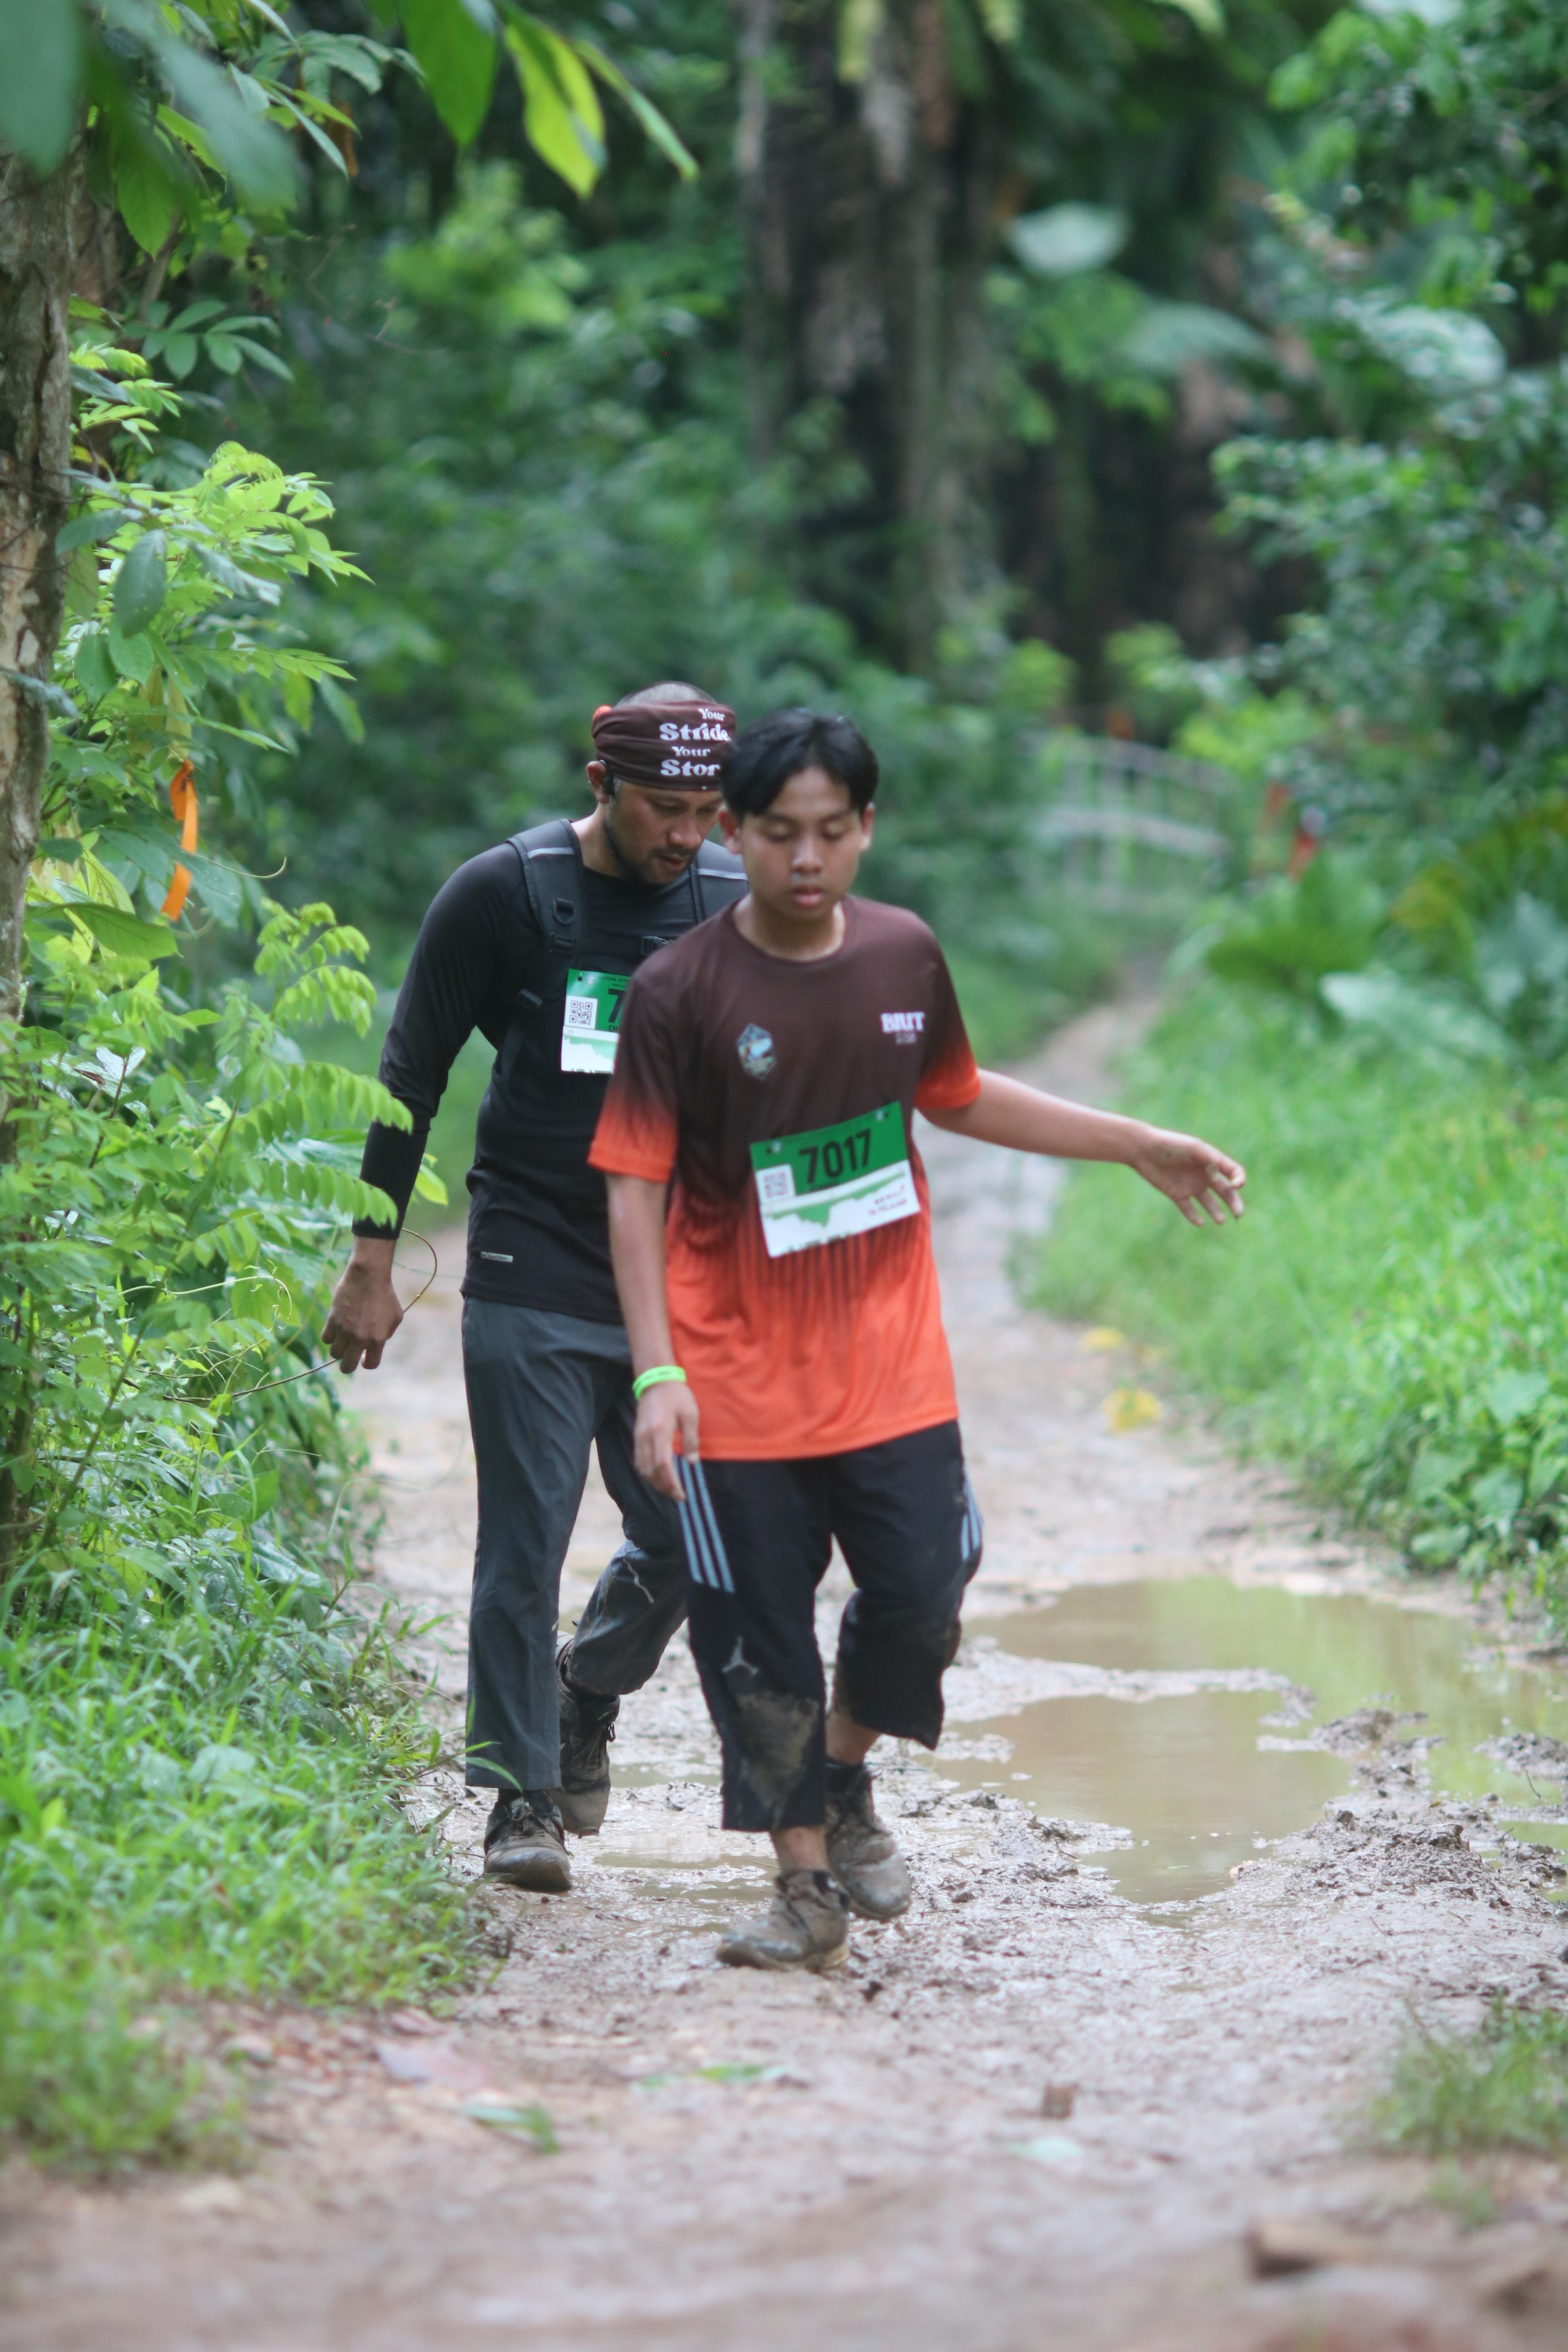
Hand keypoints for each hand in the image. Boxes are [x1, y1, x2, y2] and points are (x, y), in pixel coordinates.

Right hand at [322, 1241, 403, 1372]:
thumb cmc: (385, 1295)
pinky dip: (330, 1337)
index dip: (366, 1362)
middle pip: (347, 1367)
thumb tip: (376, 1344)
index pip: (370, 1365)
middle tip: (349, 1356)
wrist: (368, 1276)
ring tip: (344, 1339)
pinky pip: (325, 1339)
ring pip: (334, 1353)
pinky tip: (336, 1330)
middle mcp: (359, 1339)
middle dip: (348, 1364)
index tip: (364, 1356)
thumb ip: (387, 1334)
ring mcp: (344, 1331)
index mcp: (377, 1340)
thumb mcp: (396, 1317)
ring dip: (339, 1349)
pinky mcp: (332, 1320)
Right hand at [634, 1379, 700, 1501]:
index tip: (682, 1494)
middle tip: (678, 1496)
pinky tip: (658, 1476)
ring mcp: (638, 1437)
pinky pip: (638, 1460)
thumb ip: (691, 1439)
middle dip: (664, 1487)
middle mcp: (645, 1437)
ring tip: (669, 1489)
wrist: (656, 1380)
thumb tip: (692, 1462)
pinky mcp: (637, 1435)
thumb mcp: (690, 1415)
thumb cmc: (676, 1395)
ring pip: (642, 1468)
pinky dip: (647, 1473)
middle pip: (651, 1471)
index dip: (672, 1483)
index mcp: (660, 1432)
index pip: (663, 1465)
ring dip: (654, 1482)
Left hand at [1131, 1126, 1245, 1227]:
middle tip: (1238, 1214)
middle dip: (1233, 1202)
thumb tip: (1224, 1172)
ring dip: (1216, 1212)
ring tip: (1220, 1221)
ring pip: (1209, 1203)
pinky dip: (1194, 1216)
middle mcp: (1204, 1175)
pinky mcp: (1177, 1194)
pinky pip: (1188, 1209)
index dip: (1239, 1179)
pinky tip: (1200, 1223)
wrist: (1144, 1149)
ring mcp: (1191, 1185)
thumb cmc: (1171, 1144)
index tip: (1236, 1185)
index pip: (1234, 1172)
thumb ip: (1210, 1158)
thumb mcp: (1193, 1147)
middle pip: (1225, 1191)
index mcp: (1212, 1161)